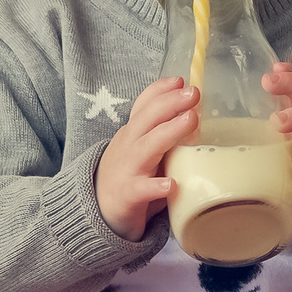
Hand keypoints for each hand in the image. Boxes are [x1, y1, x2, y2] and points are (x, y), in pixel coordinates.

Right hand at [97, 76, 198, 239]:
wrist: (97, 212)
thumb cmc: (129, 177)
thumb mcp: (141, 149)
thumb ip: (161, 134)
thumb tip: (195, 115)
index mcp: (133, 133)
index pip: (144, 105)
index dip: (160, 90)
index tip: (180, 80)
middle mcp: (129, 146)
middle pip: (147, 118)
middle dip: (171, 102)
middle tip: (194, 93)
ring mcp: (127, 169)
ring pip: (147, 147)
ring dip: (169, 132)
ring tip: (190, 120)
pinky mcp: (128, 195)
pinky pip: (142, 190)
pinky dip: (156, 187)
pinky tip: (172, 185)